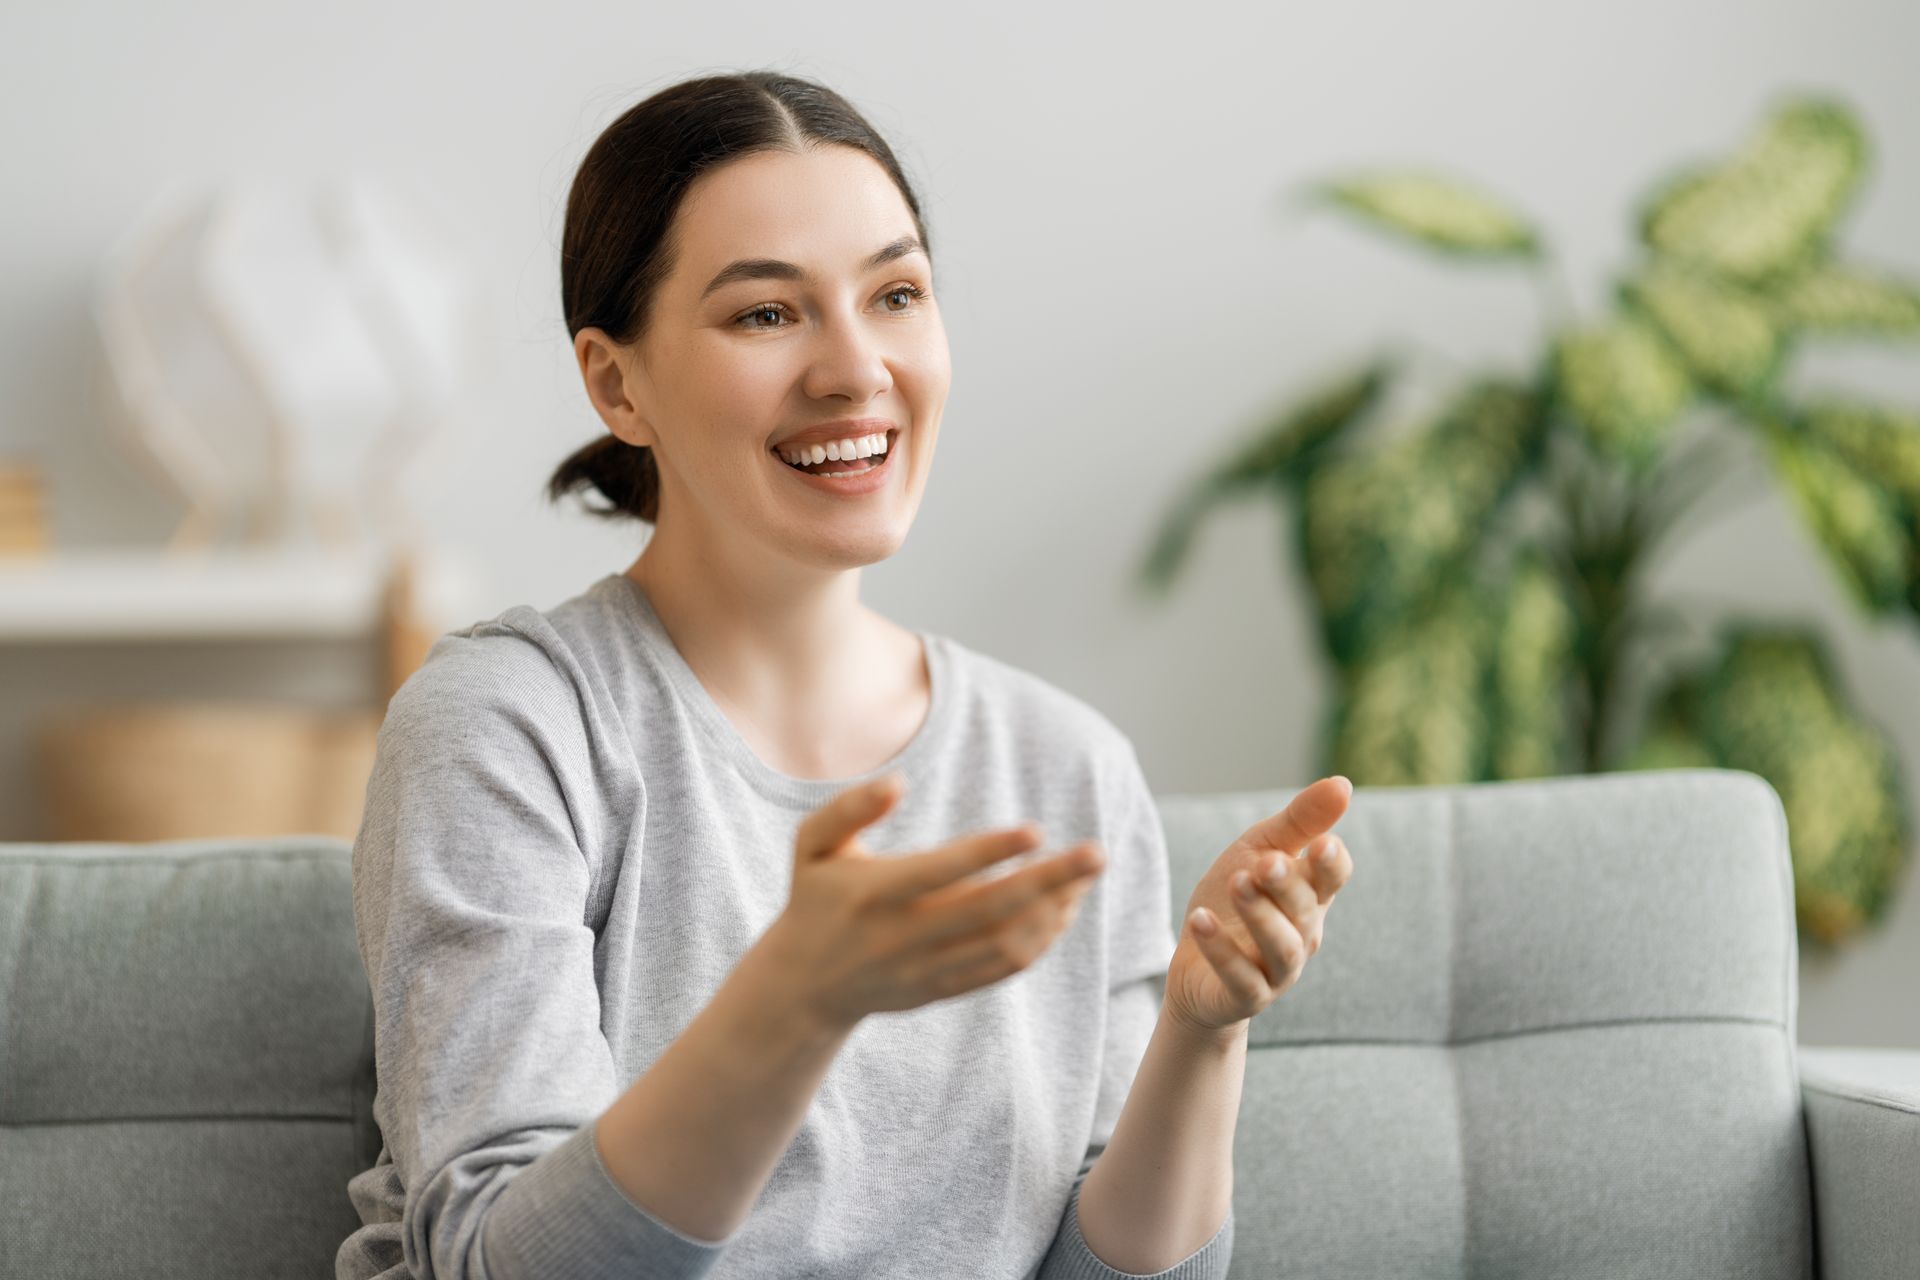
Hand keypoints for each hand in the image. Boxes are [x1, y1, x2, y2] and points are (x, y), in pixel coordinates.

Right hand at [766, 772, 1107, 1032]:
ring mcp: (926, 969)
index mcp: (872, 895)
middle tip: (1096, 854)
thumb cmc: (814, 897)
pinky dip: (1040, 940)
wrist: (803, 986)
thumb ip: (848, 808)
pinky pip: (1001, 968)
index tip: (1037, 830)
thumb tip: (899, 782)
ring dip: (1053, 912)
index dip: (990, 852)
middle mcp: (902, 937)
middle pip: (989, 911)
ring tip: (1085, 877)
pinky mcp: (942, 990)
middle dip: (1049, 882)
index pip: (940, 872)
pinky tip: (1063, 908)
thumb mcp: (811, 845)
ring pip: (1004, 945)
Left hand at [1162, 775, 1354, 1036]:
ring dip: (1260, 915)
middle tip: (1265, 862)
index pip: (1333, 878)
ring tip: (1237, 883)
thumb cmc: (1235, 900)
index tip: (1322, 843)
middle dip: (1286, 885)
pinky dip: (1221, 950)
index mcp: (1309, 895)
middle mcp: (1302, 935)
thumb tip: (1343, 783)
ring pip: (1280, 946)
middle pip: (1304, 909)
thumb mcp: (1259, 850)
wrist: (1195, 968)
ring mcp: (1277, 970)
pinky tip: (1199, 921)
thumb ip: (1299, 822)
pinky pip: (1240, 978)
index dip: (1331, 864)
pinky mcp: (1246, 996)